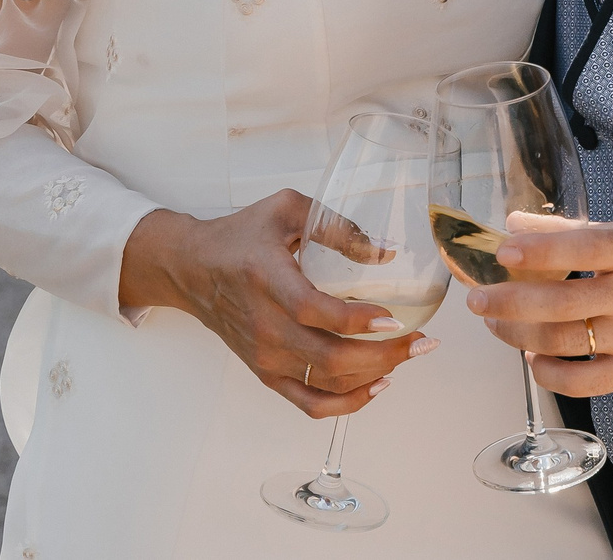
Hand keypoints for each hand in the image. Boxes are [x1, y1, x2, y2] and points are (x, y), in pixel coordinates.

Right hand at [118, 191, 427, 416]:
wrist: (190, 267)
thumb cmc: (240, 235)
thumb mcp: (288, 209)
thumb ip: (337, 226)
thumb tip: (385, 251)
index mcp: (268, 280)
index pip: (316, 312)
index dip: (359, 321)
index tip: (396, 318)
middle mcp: (264, 326)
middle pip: (329, 359)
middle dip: (385, 355)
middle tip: (421, 342)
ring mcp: (264, 356)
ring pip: (325, 385)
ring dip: (373, 378)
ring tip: (407, 358)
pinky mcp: (265, 372)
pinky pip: (308, 403)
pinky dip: (345, 403)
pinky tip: (376, 386)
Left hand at [464, 214, 612, 398]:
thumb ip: (573, 231)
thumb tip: (514, 224)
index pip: (586, 246)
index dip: (542, 249)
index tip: (503, 251)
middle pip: (561, 301)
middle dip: (508, 301)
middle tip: (477, 299)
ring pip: (563, 341)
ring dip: (518, 335)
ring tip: (496, 326)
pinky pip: (580, 381)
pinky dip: (547, 372)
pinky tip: (534, 359)